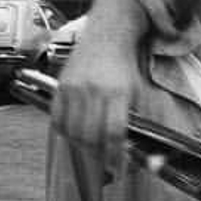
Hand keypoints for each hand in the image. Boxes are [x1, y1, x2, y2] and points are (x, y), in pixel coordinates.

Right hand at [50, 38, 135, 164]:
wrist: (108, 34)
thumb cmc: (125, 64)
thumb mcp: (139, 91)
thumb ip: (140, 118)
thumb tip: (143, 148)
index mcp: (117, 92)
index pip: (113, 132)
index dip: (114, 154)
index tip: (117, 166)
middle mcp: (94, 90)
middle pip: (90, 135)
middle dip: (97, 153)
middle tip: (102, 159)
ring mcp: (74, 88)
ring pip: (72, 130)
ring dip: (80, 145)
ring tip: (89, 147)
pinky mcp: (61, 85)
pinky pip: (57, 119)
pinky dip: (65, 131)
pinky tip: (74, 132)